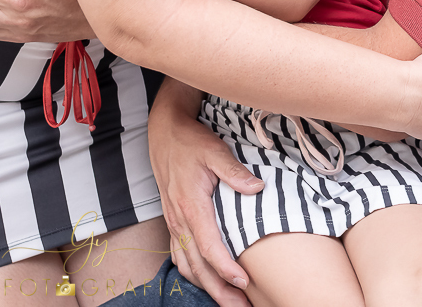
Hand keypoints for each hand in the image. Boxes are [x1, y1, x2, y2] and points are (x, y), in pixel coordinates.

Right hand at [149, 79, 263, 304]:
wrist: (165, 133)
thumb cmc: (191, 141)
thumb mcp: (214, 150)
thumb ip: (234, 171)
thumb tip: (256, 188)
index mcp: (191, 205)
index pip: (208, 246)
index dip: (225, 268)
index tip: (243, 282)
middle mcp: (179, 219)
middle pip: (197, 266)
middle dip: (218, 290)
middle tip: (241, 306)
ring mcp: (174, 222)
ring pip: (186, 265)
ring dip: (206, 287)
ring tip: (228, 301)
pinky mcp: (172, 221)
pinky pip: (178, 255)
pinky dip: (191, 274)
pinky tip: (204, 281)